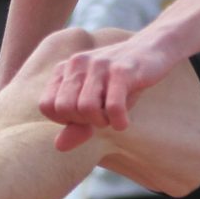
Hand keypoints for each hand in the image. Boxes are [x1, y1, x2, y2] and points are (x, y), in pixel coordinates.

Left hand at [39, 34, 178, 150]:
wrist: (152, 51)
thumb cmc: (119, 83)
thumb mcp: (95, 105)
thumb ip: (75, 125)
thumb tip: (59, 146)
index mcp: (65, 69)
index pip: (47, 106)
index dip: (64, 120)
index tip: (83, 117)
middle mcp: (78, 64)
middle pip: (64, 108)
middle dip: (83, 122)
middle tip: (100, 117)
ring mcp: (100, 65)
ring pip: (86, 108)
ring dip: (102, 121)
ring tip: (113, 117)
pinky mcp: (123, 71)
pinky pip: (113, 106)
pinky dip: (118, 122)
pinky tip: (124, 122)